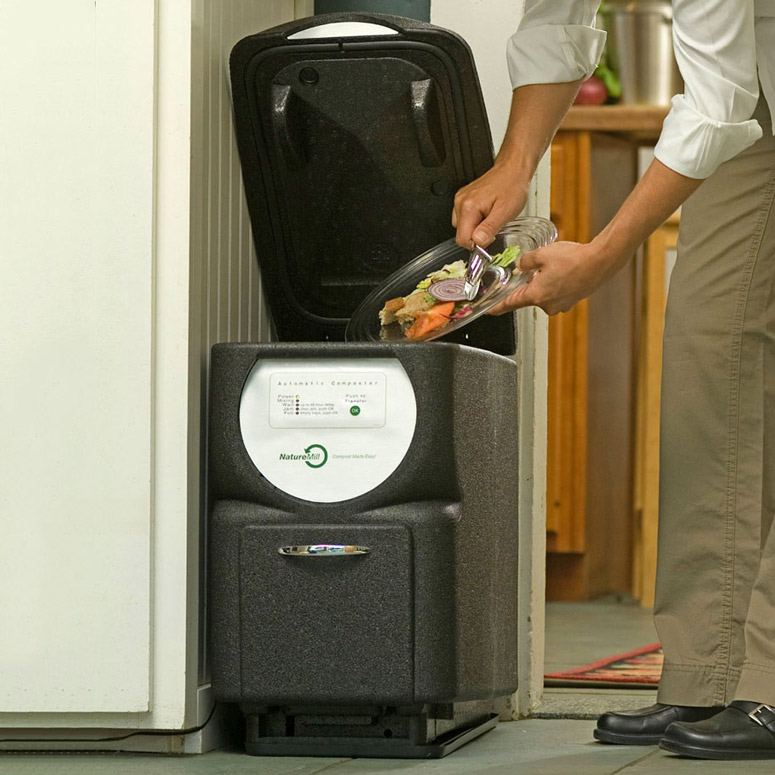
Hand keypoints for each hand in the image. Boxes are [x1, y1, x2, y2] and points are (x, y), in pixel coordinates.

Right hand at [452, 164, 528, 247]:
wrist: (512, 170)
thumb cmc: (512, 187)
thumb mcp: (505, 212)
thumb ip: (489, 229)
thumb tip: (478, 242)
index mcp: (468, 207)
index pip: (463, 240)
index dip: (477, 244)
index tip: (490, 236)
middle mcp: (460, 203)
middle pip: (461, 235)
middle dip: (477, 236)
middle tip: (493, 224)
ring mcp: (460, 200)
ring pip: (462, 228)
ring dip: (476, 228)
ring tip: (490, 217)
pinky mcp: (463, 199)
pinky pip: (464, 219)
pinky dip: (475, 221)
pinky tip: (486, 213)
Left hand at [488, 240, 613, 315]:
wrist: (601, 261)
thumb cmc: (573, 259)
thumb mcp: (542, 254)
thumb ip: (526, 261)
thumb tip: (521, 265)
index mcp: (536, 296)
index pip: (510, 304)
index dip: (497, 306)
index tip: (489, 311)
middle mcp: (547, 305)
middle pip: (528, 296)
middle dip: (527, 283)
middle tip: (533, 268)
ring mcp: (560, 305)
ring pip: (543, 294)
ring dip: (542, 282)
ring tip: (552, 267)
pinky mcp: (571, 301)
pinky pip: (556, 294)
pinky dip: (554, 284)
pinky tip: (561, 271)